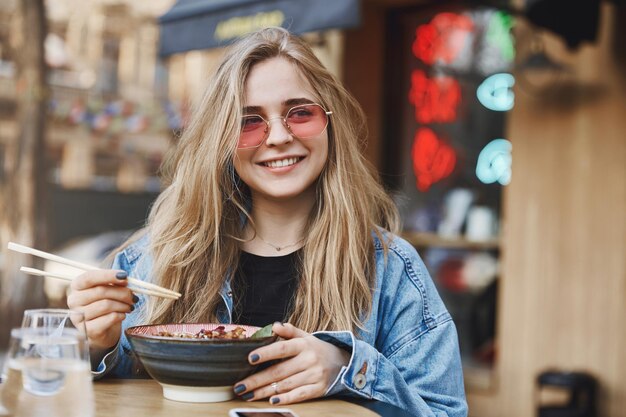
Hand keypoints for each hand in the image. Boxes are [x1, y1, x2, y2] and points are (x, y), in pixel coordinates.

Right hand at [67, 269, 135, 352]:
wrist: (103, 330)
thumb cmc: (105, 305)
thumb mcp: (108, 290)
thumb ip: (114, 282)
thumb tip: (124, 279)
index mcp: (77, 286)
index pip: (89, 277)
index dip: (108, 275)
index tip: (124, 276)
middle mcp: (74, 301)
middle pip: (101, 291)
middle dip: (122, 293)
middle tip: (133, 297)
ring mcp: (78, 317)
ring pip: (106, 305)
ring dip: (123, 305)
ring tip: (129, 307)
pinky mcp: (88, 330)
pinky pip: (110, 318)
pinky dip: (120, 315)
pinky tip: (122, 315)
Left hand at [233, 322, 350, 404]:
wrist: (342, 362)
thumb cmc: (316, 349)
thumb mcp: (305, 336)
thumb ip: (289, 331)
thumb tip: (274, 326)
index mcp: (303, 344)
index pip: (282, 348)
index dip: (266, 353)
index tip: (249, 358)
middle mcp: (309, 360)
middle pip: (279, 371)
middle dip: (257, 380)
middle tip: (240, 386)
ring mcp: (314, 375)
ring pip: (285, 385)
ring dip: (265, 392)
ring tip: (248, 394)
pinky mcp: (318, 389)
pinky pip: (299, 395)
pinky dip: (285, 399)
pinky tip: (271, 401)